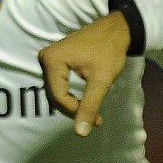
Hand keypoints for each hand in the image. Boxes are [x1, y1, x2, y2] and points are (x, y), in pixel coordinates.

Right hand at [39, 12, 129, 136]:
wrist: (116, 29)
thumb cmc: (110, 51)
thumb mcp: (101, 80)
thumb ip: (90, 105)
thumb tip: (80, 133)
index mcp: (52, 60)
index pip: (58, 96)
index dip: (74, 111)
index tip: (96, 118)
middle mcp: (46, 58)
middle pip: (55, 95)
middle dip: (75, 109)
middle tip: (96, 119)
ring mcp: (49, 58)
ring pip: (57, 92)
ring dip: (74, 104)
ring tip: (94, 113)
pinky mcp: (56, 60)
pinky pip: (60, 84)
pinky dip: (72, 95)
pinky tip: (87, 101)